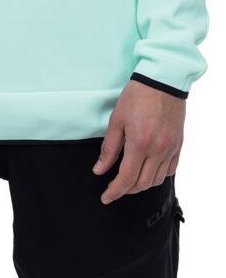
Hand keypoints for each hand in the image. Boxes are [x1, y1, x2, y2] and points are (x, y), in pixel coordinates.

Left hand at [92, 79, 185, 203]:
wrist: (162, 80)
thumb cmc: (138, 95)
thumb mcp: (117, 119)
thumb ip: (109, 148)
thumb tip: (99, 169)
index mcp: (140, 143)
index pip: (127, 179)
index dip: (115, 191)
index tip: (106, 197)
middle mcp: (158, 150)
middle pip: (142, 184)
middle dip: (127, 190)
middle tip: (115, 187)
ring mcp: (170, 148)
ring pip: (157, 180)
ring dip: (142, 184)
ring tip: (130, 179)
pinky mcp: (178, 145)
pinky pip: (170, 170)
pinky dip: (158, 175)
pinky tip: (149, 170)